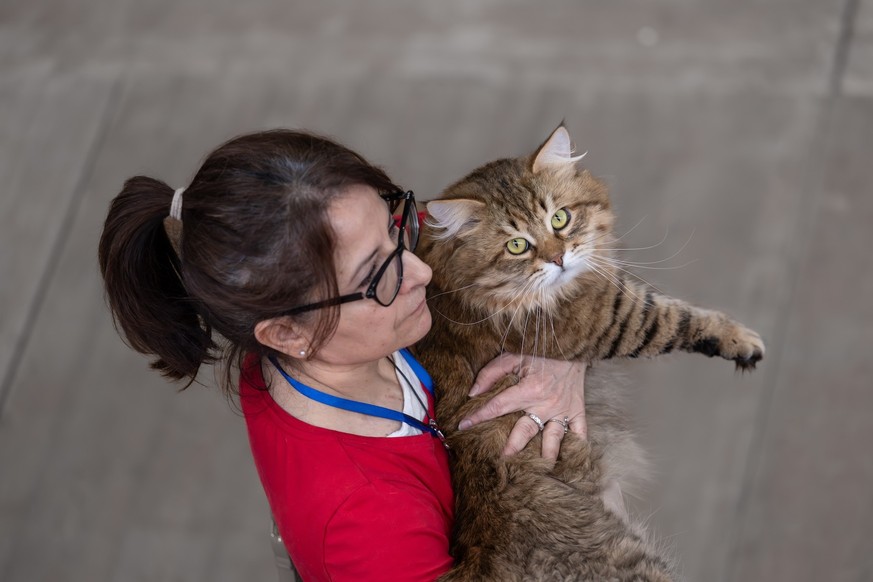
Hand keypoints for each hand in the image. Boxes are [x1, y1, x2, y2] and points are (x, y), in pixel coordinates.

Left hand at [458, 353, 587, 460]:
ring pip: (553, 439)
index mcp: (529, 389)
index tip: (463, 425)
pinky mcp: (578, 411)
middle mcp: (546, 404)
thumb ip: (491, 373)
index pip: (499, 406)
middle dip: (512, 447)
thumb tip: (473, 393)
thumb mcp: (513, 355)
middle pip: (525, 431)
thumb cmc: (540, 350)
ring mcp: (563, 410)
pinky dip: (576, 447)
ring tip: (537, 470)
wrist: (572, 344)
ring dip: (545, 455)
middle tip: (500, 461)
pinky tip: (569, 461)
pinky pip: (579, 433)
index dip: (480, 416)